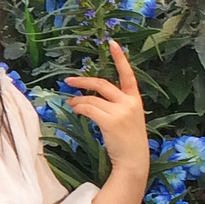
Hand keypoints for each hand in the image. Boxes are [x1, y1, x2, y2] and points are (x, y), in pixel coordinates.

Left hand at [63, 39, 149, 186]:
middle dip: (84, 81)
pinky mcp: (110, 121)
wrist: (134, 161)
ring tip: (72, 104)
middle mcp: (129, 102)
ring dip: (78, 100)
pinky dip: (79, 108)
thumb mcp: (129, 118)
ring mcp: (120, 111)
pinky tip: (75, 110)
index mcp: (135, 99)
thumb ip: (116, 105)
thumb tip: (91, 98)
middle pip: (102, 84)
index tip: (112, 43)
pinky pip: (88, 109)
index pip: (128, 75)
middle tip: (69, 81)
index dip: (120, 58)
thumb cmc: (129, 141)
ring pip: (92, 99)